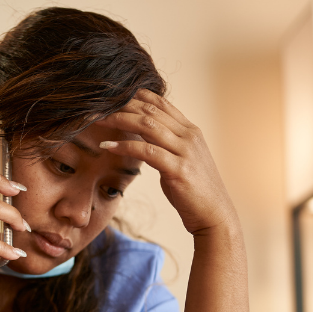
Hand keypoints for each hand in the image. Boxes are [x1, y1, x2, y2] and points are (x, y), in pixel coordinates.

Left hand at [97, 89, 236, 235]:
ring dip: (120, 120)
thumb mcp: (181, 160)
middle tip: (98, 106)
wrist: (214, 215)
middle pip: (151, 111)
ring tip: (99, 120)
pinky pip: (147, 151)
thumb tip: (143, 138)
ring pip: (148, 126)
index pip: (161, 103)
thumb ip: (166, 145)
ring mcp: (185, 152)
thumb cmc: (194, 191)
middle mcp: (189, 136)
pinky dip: (125, 146)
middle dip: (122, 106)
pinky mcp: (179, 170)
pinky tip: (108, 147)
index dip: (136, 96)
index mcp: (190, 131)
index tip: (113, 96)